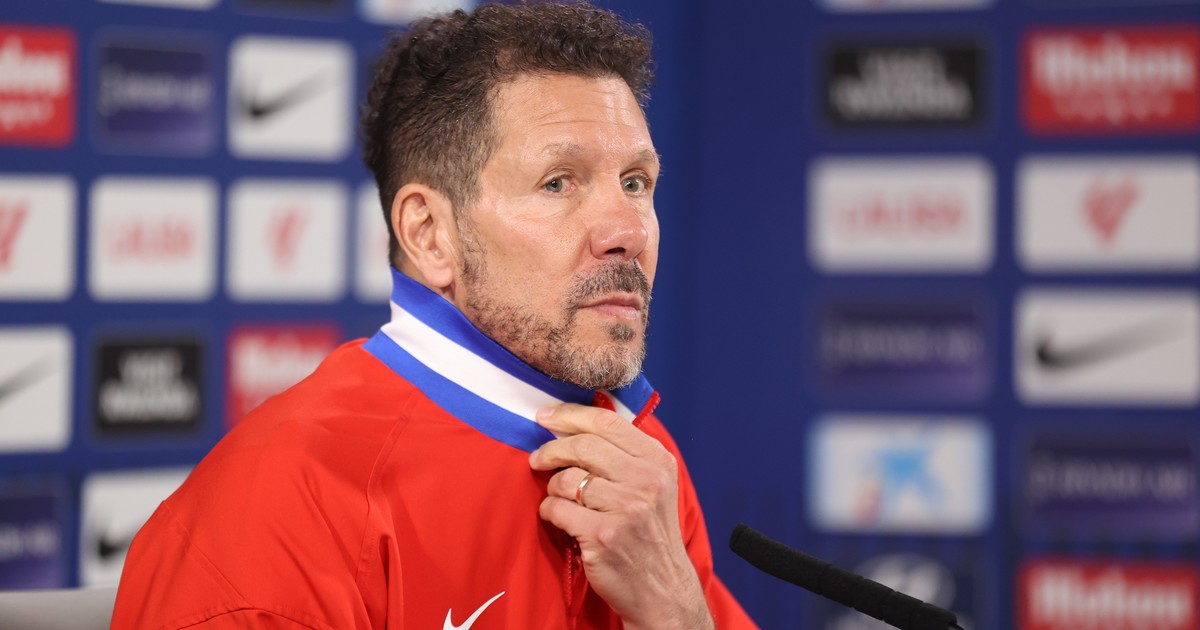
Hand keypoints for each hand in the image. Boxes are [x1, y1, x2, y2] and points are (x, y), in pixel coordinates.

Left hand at [528, 403, 713, 629]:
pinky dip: (549, 511)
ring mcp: (625, 508)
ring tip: (560, 499)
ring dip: (553, 488)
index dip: (569, 415)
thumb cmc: (649, 533)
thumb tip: (574, 423)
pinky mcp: (603, 535)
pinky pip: (557, 509)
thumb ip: (625, 454)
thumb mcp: (654, 485)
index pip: (607, 422)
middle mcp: (645, 480)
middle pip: (582, 445)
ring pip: (565, 479)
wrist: (662, 588)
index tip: (545, 416)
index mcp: (657, 461)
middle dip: (550, 449)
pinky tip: (558, 518)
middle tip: (538, 458)